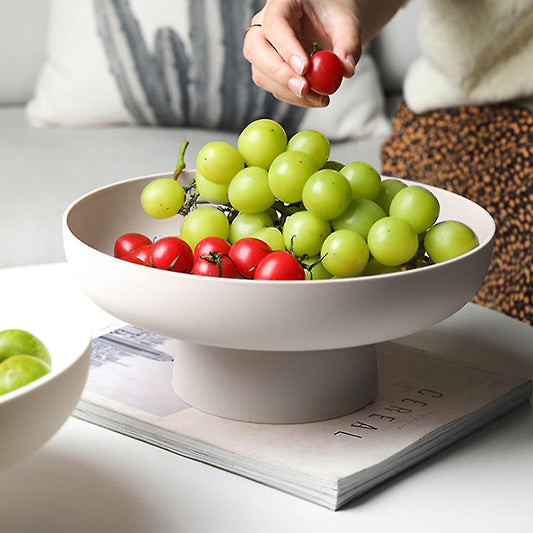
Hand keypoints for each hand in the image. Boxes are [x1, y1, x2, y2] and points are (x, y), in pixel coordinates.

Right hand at [243, 0, 360, 107]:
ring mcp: (262, 49)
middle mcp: (264, 25)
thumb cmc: (333, 15)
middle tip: (305, 89)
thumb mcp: (346, 23)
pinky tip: (314, 98)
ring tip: (319, 97)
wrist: (328, 23)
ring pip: (261, 74)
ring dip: (288, 92)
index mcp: (282, 3)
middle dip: (280, 74)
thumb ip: (349, 44)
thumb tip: (346, 70)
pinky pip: (273, 88)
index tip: (304, 69)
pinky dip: (293, 98)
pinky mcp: (268, 70)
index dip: (286, 48)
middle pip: (255, 50)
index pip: (274, 24)